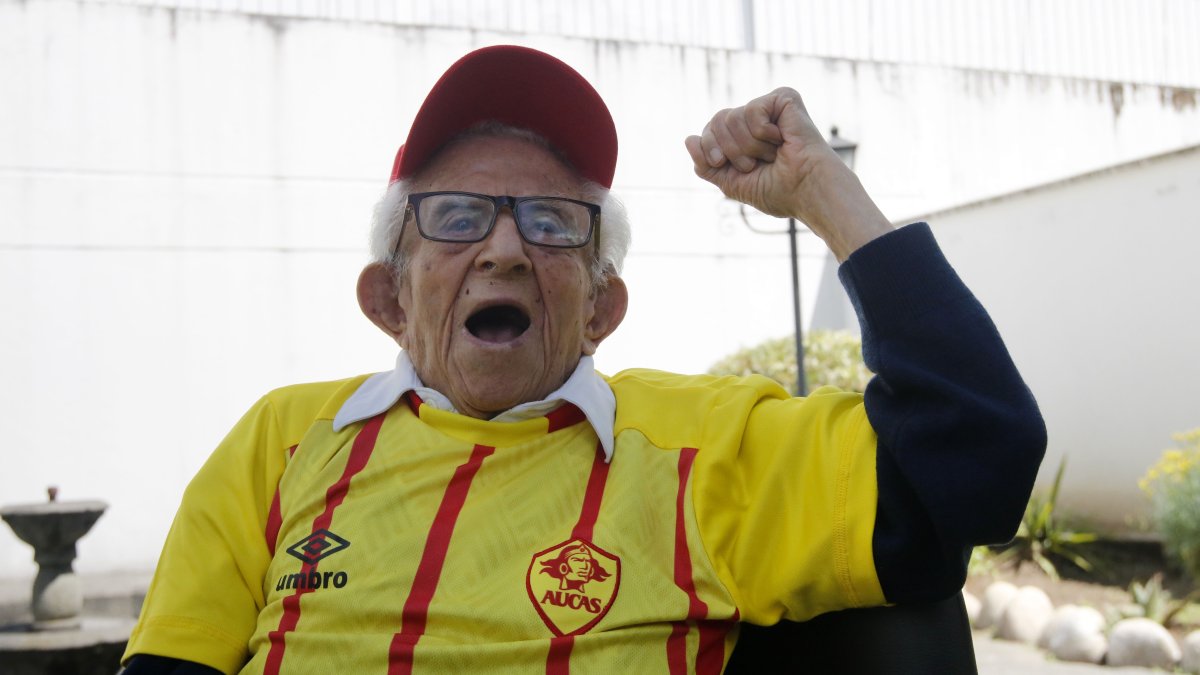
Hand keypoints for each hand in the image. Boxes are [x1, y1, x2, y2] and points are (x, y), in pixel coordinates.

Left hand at [685, 87, 892, 260]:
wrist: (806, 190)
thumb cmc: (777, 190)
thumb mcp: (731, 183)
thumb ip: (706, 164)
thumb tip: (688, 139)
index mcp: (742, 138)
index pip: (707, 132)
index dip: (712, 152)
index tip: (738, 168)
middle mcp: (754, 120)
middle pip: (715, 121)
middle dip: (730, 150)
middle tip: (756, 163)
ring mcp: (768, 108)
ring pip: (730, 117)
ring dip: (748, 146)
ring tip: (772, 154)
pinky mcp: (784, 98)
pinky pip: (751, 110)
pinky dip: (762, 133)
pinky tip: (782, 139)